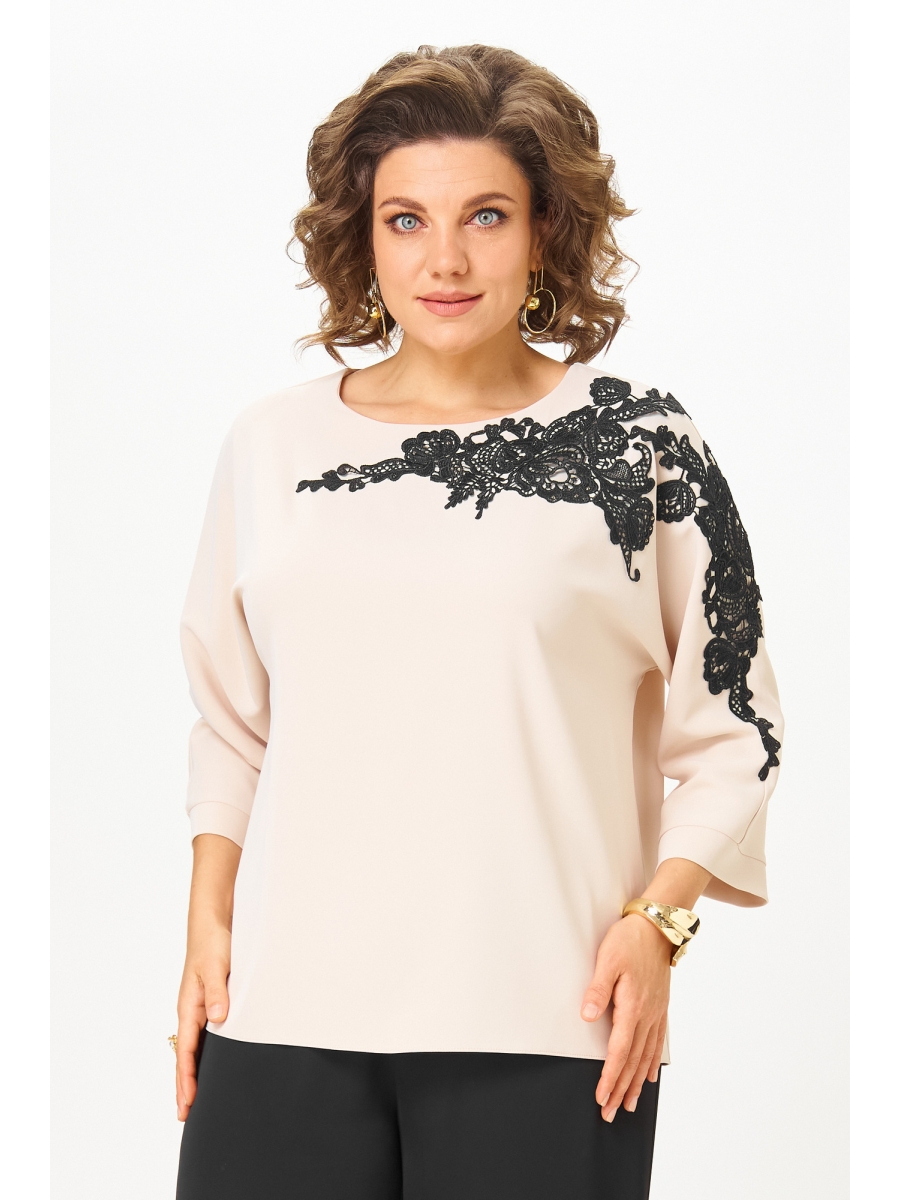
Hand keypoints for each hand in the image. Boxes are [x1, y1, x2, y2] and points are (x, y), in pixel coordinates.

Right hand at [175, 916, 230, 1120]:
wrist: (213, 922)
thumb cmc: (212, 942)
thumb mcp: (215, 966)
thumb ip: (216, 991)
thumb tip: (218, 1018)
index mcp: (189, 1006)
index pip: (187, 1051)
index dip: (186, 1078)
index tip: (187, 1101)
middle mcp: (192, 1010)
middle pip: (185, 1055)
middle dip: (184, 1084)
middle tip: (185, 1114)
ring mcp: (200, 1007)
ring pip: (194, 1047)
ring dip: (192, 1072)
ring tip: (192, 1098)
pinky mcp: (210, 1002)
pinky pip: (204, 1036)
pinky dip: (204, 1055)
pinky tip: (209, 1063)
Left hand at [580, 913, 671, 1121]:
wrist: (657, 927)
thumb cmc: (629, 941)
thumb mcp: (607, 960)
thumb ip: (598, 990)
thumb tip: (588, 1016)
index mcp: (632, 1007)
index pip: (619, 1051)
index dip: (610, 1077)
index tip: (601, 1096)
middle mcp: (647, 1015)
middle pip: (632, 1061)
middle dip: (621, 1089)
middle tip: (610, 1113)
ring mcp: (656, 1013)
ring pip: (645, 1057)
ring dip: (636, 1083)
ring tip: (629, 1104)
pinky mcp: (660, 1008)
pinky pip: (657, 1044)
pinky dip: (652, 1064)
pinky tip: (649, 1076)